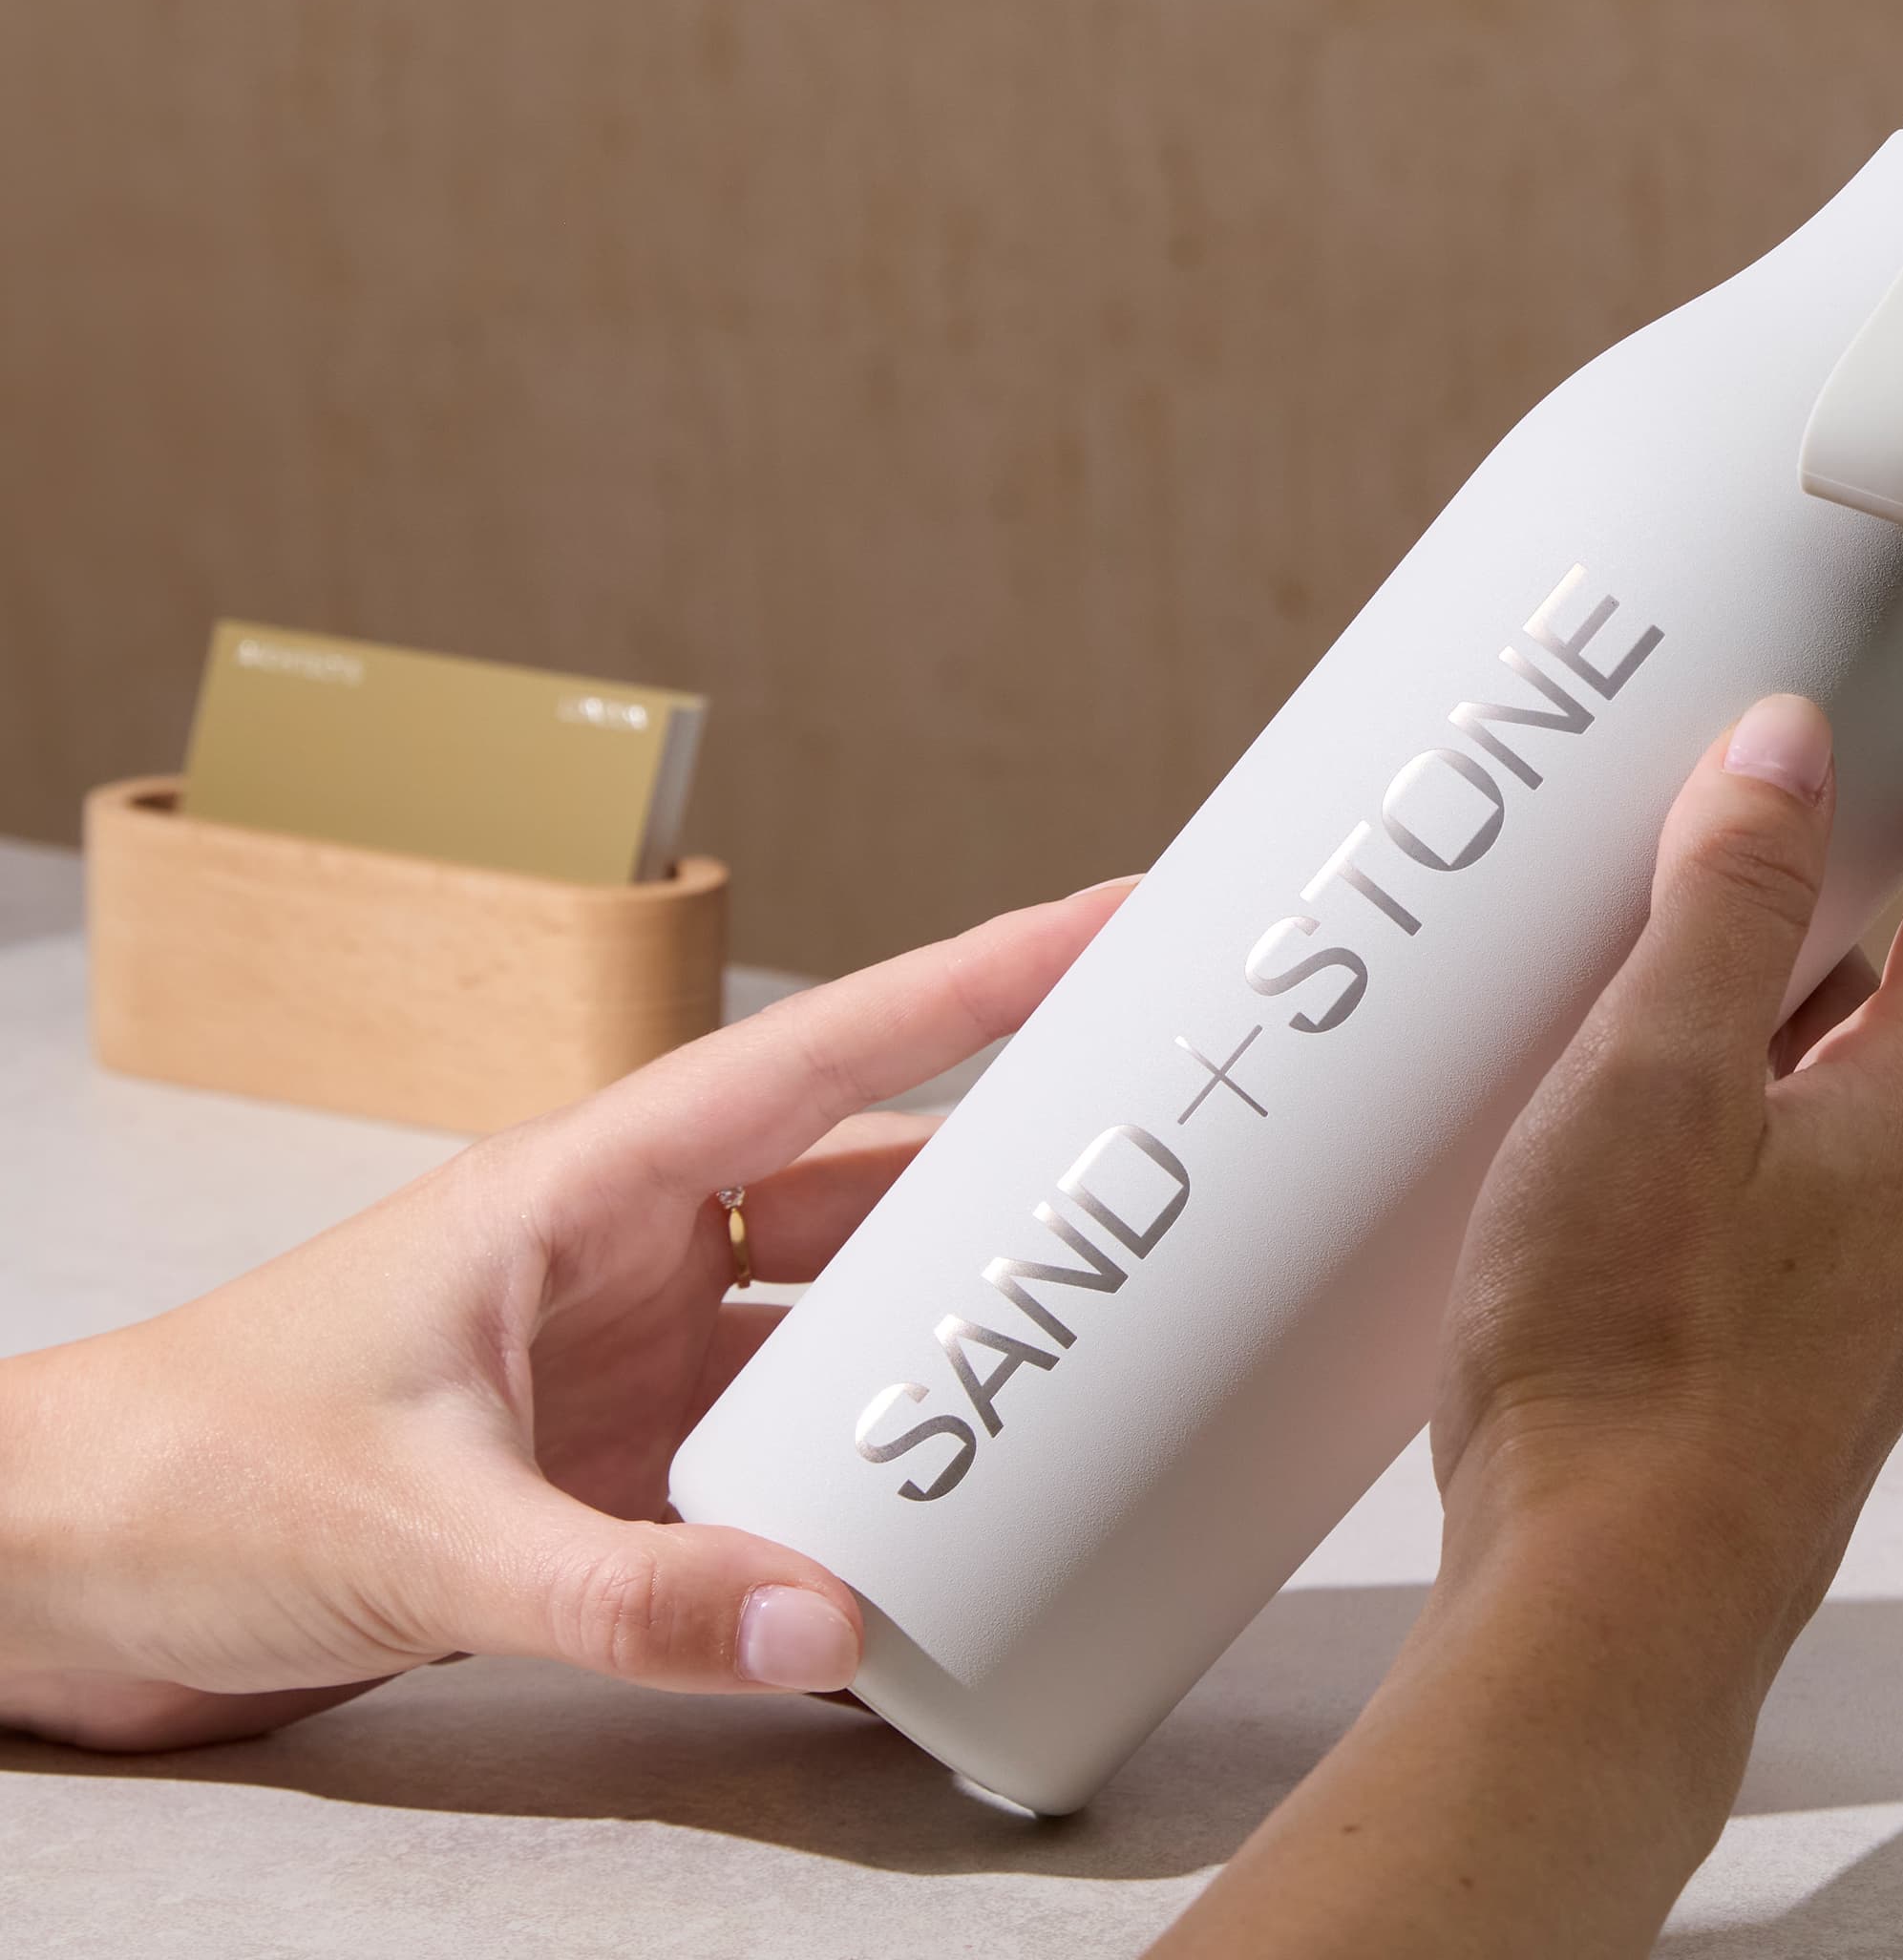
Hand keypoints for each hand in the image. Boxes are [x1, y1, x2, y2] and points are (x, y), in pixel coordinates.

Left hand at [0, 878, 1130, 1750]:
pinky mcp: (607, 1468)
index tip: (1113, 916)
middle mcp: (625, 1256)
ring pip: (829, 1322)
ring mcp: (623, 1362)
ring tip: (1084, 1347)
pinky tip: (930, 1516)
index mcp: (582, 1188)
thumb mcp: (413, 1528)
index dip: (977, 977)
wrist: (54, 1573)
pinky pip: (776, 1455)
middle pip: (861, 1185)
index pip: (819, 1057)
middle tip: (1157, 1160)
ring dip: (936, 1340)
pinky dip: (855, 1478)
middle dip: (1005, 1171)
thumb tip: (826, 1620)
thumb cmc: (184, 1479)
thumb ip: (622, 1589)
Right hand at [1160, 610, 1902, 1957]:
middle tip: (1847, 778)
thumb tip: (1791, 751)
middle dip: (1900, 879)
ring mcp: (1869, 1300)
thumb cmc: (1625, 1364)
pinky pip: (1786, 1190)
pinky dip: (1738, 1125)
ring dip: (1796, 1016)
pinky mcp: (1791, 1368)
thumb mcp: (1652, 1088)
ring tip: (1690, 958)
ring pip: (1850, 1101)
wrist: (1601, 1628)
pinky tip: (1642, 1144)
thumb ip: (1723, 909)